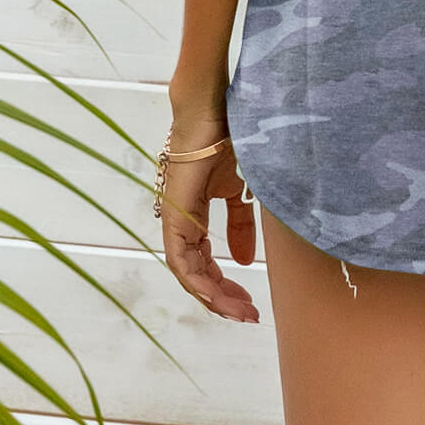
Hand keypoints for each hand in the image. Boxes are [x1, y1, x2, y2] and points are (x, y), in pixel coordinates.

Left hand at [157, 106, 259, 322]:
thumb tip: (243, 260)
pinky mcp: (174, 215)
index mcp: (196, 215)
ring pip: (188, 273)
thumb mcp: (241, 189)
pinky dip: (198, 280)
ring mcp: (175, 220)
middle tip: (248, 315)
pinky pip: (181, 259)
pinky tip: (217, 293)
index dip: (225, 285)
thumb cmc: (229, 138)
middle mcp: (182, 222)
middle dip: (223, 298)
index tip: (250, 302)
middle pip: (197, 273)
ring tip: (239, 311)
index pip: (205, 261)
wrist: (213, 110)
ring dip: (212, 296)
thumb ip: (240, 223)